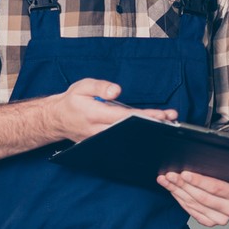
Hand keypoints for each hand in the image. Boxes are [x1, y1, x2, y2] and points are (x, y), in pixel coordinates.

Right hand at [51, 79, 176, 142]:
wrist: (58, 119)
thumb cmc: (72, 101)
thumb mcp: (83, 86)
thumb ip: (100, 87)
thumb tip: (117, 91)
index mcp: (95, 115)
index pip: (124, 118)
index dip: (144, 117)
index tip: (160, 115)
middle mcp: (99, 131)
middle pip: (130, 130)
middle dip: (152, 124)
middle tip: (171, 118)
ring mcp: (102, 140)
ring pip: (128, 136)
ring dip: (148, 129)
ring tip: (167, 121)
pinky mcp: (104, 142)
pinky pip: (123, 140)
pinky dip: (138, 134)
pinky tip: (153, 128)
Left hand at [157, 171, 228, 226]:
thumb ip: (217, 168)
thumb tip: (194, 161)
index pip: (216, 188)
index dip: (198, 181)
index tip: (183, 174)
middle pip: (202, 197)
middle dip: (183, 185)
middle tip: (170, 176)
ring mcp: (222, 218)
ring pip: (194, 205)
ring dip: (177, 192)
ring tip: (166, 181)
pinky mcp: (211, 222)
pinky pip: (192, 212)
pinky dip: (180, 200)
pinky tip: (173, 191)